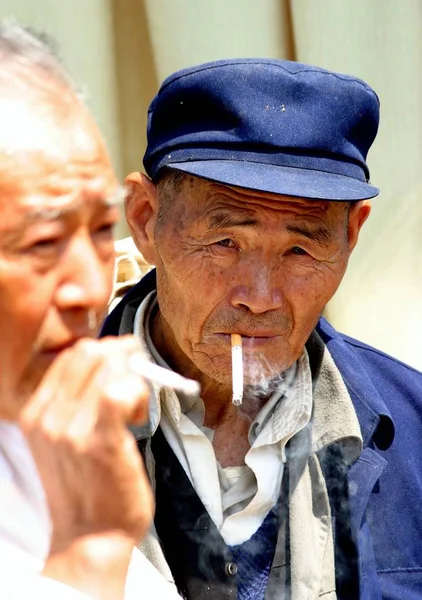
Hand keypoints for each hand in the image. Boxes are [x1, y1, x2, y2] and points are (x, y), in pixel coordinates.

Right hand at [20, 335, 153, 598]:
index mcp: (36, 412)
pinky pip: (122, 392)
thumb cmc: (88, 486)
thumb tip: (115, 357)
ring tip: (134, 411)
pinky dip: (139, 396)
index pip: (73, 354)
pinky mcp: (100, 442)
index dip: (108, 352)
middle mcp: (48, 417)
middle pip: (91, 352)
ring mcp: (71, 429)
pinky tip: (137, 420)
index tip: (126, 366)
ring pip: (110, 366)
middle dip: (124, 359)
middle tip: (137, 384)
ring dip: (134, 381)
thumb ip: (80, 399)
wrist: (90, 538)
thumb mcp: (67, 437)